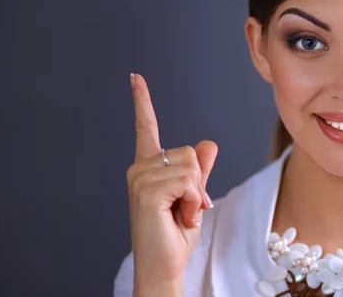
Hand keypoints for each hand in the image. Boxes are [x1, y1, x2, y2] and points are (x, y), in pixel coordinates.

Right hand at [126, 73, 216, 295]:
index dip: (142, 102)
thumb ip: (199, 170)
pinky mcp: (146, 190)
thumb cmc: (175, 233)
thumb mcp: (194, 197)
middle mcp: (139, 168)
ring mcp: (140, 178)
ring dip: (197, 194)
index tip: (135, 77)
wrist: (164, 265)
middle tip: (186, 207)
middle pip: (188, 152)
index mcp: (148, 167)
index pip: (146, 128)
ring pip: (191, 166)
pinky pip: (189, 180)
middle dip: (198, 182)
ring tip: (181, 213)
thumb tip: (207, 143)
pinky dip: (194, 200)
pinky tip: (181, 215)